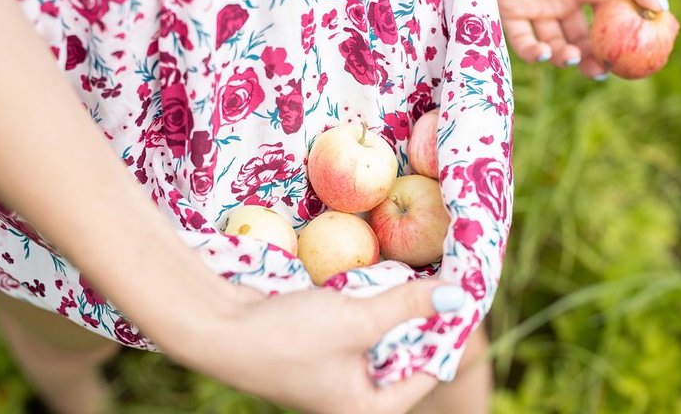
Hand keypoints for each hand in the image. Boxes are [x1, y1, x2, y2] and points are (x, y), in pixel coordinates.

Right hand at [162, 280, 463, 413]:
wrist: (216, 329)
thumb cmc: (289, 336)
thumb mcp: (356, 319)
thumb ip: (406, 306)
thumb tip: (458, 297)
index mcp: (365, 409)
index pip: (425, 375)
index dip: (446, 336)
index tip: (464, 300)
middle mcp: (351, 398)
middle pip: (403, 357)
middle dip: (423, 322)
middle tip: (445, 285)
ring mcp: (333, 375)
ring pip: (380, 341)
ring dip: (397, 312)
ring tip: (421, 280)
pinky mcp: (318, 352)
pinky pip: (358, 332)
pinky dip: (371, 309)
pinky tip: (381, 283)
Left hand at [482, 0, 666, 77]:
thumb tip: (659, 10)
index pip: (609, 23)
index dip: (617, 43)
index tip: (626, 61)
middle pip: (581, 40)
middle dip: (591, 60)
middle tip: (599, 72)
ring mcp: (538, 3)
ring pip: (553, 44)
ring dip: (564, 58)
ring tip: (572, 57)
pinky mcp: (510, 7)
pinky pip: (522, 40)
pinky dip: (533, 53)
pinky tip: (545, 53)